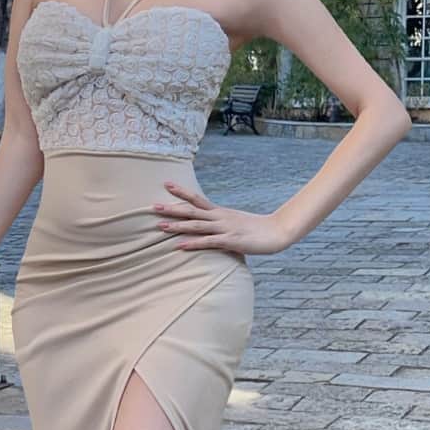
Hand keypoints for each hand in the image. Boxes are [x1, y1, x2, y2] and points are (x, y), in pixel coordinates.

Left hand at [153, 181, 288, 255]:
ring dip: (177, 225)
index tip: (166, 184)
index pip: (197, 199)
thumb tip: (211, 228)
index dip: (181, 192)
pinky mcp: (230, 240)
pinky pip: (208, 242)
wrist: (277, 232)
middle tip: (153, 206)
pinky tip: (180, 245)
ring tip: (160, 226)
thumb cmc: (257, 229)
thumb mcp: (236, 223)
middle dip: (172, 208)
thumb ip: (222, 224)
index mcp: (220, 212)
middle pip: (192, 210)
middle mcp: (220, 217)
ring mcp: (225, 228)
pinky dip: (193, 243)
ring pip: (197, 225)